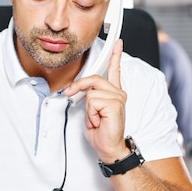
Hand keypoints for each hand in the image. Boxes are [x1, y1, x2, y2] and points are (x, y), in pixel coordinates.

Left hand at [64, 39, 127, 161]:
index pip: (114, 70)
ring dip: (88, 109)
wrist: (109, 148)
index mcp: (114, 93)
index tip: (117, 43)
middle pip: (93, 79)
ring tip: (96, 119)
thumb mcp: (91, 111)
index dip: (115, 55)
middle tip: (72, 95)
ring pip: (91, 92)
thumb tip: (80, 90)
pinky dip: (91, 113)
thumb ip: (90, 97)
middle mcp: (118, 93)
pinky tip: (99, 120)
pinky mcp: (115, 104)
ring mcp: (118, 98)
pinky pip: (93, 101)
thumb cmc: (101, 132)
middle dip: (79, 88)